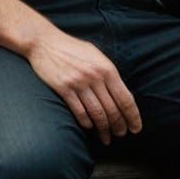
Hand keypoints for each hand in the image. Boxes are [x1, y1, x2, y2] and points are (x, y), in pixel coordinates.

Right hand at [27, 30, 140, 144]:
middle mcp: (95, 76)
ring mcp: (79, 83)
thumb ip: (108, 72)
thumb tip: (121, 94)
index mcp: (107, 68)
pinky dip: (86, 123)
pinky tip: (89, 126)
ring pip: (98, 114)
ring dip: (104, 129)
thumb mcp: (95, 55)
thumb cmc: (71, 48)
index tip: (136, 128)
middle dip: (119, 126)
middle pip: (113, 110)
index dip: (133, 117)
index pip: (126, 99)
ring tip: (106, 137)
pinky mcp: (64, 89)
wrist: (44, 41)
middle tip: (121, 134)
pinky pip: (80, 112)